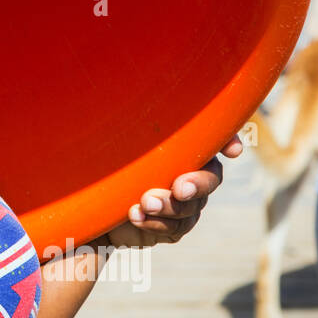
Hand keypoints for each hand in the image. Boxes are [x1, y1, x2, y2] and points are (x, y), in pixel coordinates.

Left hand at [98, 134, 242, 248]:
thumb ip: (130, 123)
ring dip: (169, 206)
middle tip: (179, 188)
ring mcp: (183, 203)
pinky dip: (155, 223)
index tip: (232, 150)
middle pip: (210, 178)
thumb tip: (133, 90)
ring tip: (144, 203)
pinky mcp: (171, 227)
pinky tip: (134, 215)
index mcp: (180, 147)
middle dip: (198, 183)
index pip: (211, 140)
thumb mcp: (112, 139)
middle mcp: (188, 172)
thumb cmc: (100, 163)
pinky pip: (174, 228)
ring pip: (191, 207)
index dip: (227, 141)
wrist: (84, 205)